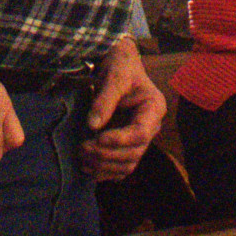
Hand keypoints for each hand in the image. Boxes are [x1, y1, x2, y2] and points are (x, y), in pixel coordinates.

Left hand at [79, 37, 163, 181]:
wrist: (119, 64)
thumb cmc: (120, 65)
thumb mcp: (114, 75)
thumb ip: (105, 100)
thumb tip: (92, 126)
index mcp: (154, 108)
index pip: (140, 132)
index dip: (120, 139)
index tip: (97, 138)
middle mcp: (150, 127)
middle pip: (134, 152)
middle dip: (107, 154)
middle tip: (82, 148)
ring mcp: (140, 138)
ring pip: (127, 164)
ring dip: (104, 166)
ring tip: (82, 157)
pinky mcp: (127, 145)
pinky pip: (120, 167)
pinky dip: (105, 171)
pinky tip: (87, 167)